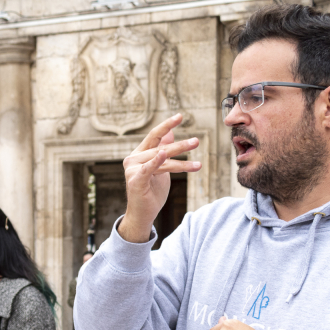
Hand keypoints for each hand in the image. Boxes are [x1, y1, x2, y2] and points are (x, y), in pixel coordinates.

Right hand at [119, 114, 201, 242]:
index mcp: (140, 154)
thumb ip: (163, 150)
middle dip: (180, 146)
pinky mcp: (135, 180)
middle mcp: (133, 159)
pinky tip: (163, 155)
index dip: (167, 125)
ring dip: (180, 159)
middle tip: (196, 141)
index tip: (180, 116)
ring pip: (161, 160)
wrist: (143, 214)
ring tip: (197, 163)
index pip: (154, 136)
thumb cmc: (151, 192)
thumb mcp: (162, 168)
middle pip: (160, 147)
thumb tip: (170, 133)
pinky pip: (148, 169)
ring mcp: (132, 169)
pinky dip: (156, 161)